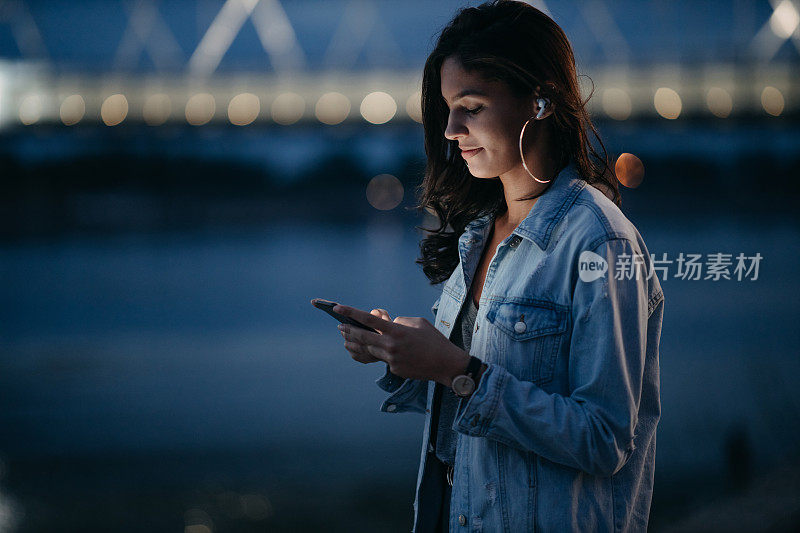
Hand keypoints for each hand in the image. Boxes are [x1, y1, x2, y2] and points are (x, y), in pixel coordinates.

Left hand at [335, 304, 470, 386]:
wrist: (446, 364)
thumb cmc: (434, 340)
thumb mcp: (418, 323)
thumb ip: (399, 322)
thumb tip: (388, 325)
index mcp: (396, 331)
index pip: (369, 320)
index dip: (351, 313)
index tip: (338, 308)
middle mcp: (391, 345)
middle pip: (363, 337)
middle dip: (349, 331)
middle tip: (340, 327)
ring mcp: (392, 359)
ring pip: (370, 350)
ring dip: (360, 344)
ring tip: (350, 338)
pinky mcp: (395, 369)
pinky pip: (385, 359)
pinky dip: (383, 354)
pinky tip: (385, 351)